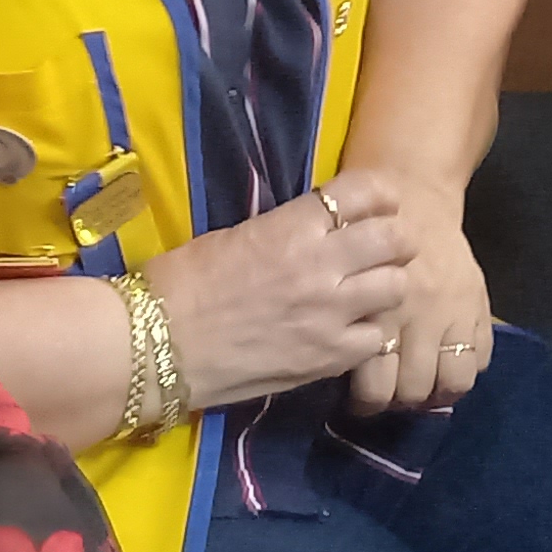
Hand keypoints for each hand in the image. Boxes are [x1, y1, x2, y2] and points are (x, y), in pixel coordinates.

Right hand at [144, 182, 412, 406]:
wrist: (154, 345)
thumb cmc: (181, 283)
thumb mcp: (236, 235)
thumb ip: (288, 230)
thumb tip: (319, 228)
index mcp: (293, 226)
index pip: (366, 192)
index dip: (380, 196)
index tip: (377, 205)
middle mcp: (321, 265)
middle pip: (395, 239)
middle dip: (394, 241)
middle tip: (381, 251)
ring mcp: (329, 315)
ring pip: (397, 288)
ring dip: (388, 287)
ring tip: (369, 294)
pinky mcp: (327, 359)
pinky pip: (378, 340)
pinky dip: (372, 335)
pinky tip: (352, 333)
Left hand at [335, 168, 493, 416]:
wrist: (414, 190)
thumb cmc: (363, 232)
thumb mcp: (341, 275)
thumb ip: (343, 318)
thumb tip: (332, 365)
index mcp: (379, 310)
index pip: (376, 388)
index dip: (366, 403)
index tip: (359, 400)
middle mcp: (419, 316)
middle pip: (413, 390)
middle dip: (400, 401)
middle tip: (389, 393)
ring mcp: (454, 311)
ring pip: (453, 380)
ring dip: (436, 392)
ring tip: (423, 387)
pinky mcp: (479, 302)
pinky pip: (482, 355)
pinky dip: (467, 368)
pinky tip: (448, 364)